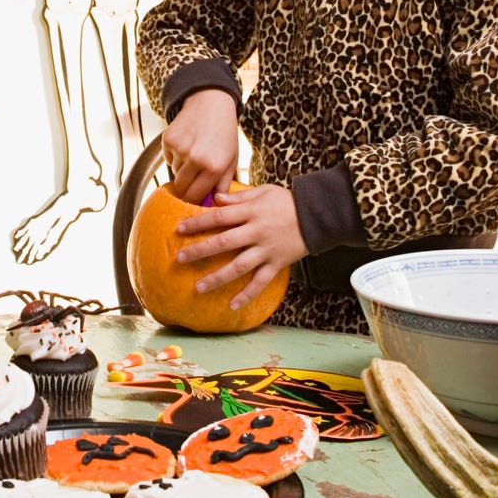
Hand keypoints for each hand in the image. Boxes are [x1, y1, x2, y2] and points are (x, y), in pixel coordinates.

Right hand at [160, 89, 238, 205]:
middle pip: (181, 188)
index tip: (193, 202)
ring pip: (174, 173)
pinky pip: (168, 158)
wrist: (211, 103)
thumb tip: (212, 206)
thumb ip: (223, 185)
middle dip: (185, 188)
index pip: (196, 196)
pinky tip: (186, 144)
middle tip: (192, 181)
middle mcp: (197, 159)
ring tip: (194, 155)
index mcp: (215, 167)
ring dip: (182, 170)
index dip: (193, 201)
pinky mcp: (168, 140)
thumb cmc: (224, 134)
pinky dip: (174, 156)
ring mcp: (181, 149)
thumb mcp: (231, 159)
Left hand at [174, 183, 305, 309]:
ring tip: (198, 287)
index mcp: (251, 212)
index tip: (179, 229)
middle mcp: (256, 232)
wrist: (318, 215)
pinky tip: (232, 305)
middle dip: (200, 251)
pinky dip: (247, 295)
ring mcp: (266, 250)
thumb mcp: (264, 191)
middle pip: (223, 243)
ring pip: (238, 266)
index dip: (198, 223)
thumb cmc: (288, 201)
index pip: (219, 217)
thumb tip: (215, 199)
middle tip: (179, 259)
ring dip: (217, 278)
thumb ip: (239, 197)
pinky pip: (260, 282)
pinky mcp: (277, 264)